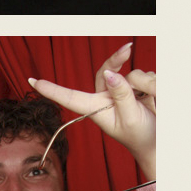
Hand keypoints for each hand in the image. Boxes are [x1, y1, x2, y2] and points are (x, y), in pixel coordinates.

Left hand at [29, 45, 155, 180]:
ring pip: (130, 74)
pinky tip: (155, 97)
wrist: (159, 142)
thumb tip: (111, 73)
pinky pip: (143, 76)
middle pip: (106, 71)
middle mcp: (106, 98)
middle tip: (128, 49)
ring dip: (143, 83)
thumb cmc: (141, 136)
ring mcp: (121, 93)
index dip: (51, 89)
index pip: (70, 97)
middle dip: (117, 59)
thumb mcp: (131, 117)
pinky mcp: (135, 89)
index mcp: (97, 108)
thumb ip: (122, 94)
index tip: (32, 81)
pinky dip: (152, 84)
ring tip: (152, 101)